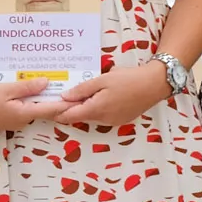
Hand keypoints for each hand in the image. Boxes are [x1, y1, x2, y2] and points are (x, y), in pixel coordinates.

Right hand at [0, 77, 70, 134]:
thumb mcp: (6, 89)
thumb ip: (27, 87)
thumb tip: (46, 82)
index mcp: (24, 113)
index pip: (51, 109)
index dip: (66, 105)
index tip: (79, 100)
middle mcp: (23, 120)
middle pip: (45, 110)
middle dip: (56, 101)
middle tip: (69, 89)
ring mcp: (17, 122)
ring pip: (35, 110)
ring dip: (43, 100)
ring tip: (53, 87)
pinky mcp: (10, 120)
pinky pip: (26, 110)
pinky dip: (31, 102)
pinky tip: (32, 92)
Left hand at [52, 57, 171, 129]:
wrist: (154, 84)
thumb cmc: (128, 79)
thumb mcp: (103, 80)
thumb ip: (82, 89)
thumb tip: (64, 97)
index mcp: (96, 109)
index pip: (70, 116)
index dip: (57, 112)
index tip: (46, 107)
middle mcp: (103, 120)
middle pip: (80, 117)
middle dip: (69, 109)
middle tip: (59, 97)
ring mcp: (113, 122)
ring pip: (91, 117)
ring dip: (83, 108)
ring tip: (77, 95)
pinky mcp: (121, 120)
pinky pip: (102, 116)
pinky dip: (95, 109)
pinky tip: (96, 97)